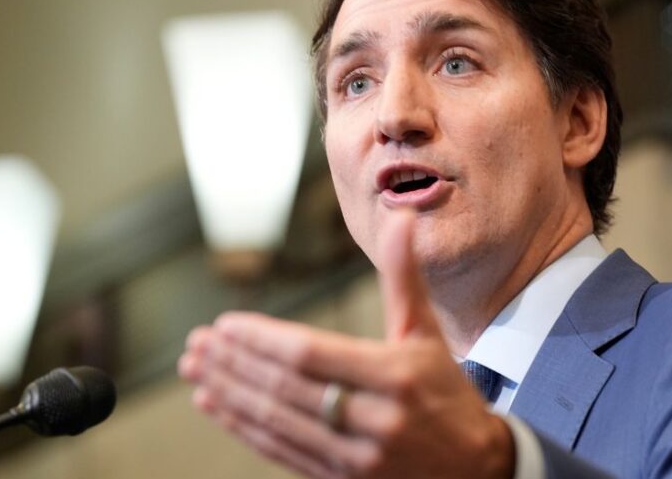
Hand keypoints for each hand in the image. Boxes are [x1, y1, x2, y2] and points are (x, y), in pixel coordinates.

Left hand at [177, 210, 514, 477]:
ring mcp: (355, 457)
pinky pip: (279, 451)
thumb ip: (404, 278)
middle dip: (233, 364)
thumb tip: (402, 218)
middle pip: (285, 387)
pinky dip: (241, 427)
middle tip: (197, 344)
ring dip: (227, 394)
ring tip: (195, 370)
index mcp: (394, 376)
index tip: (226, 324)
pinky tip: (215, 405)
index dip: (262, 339)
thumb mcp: (427, 334)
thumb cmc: (446, 392)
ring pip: (275, 421)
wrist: (476, 468)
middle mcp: (375, 419)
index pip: (311, 354)